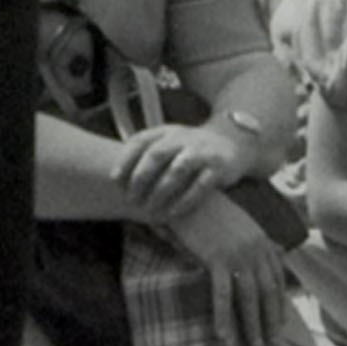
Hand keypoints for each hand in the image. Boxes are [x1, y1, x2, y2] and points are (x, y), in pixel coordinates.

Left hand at [114, 116, 249, 223]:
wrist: (232, 144)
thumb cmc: (189, 151)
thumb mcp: (169, 144)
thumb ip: (146, 155)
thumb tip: (114, 180)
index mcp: (166, 131)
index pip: (140, 140)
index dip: (125, 160)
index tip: (114, 180)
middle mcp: (183, 137)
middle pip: (156, 154)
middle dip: (140, 178)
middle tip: (131, 199)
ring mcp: (202, 151)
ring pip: (178, 169)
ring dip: (161, 191)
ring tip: (150, 210)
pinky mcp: (218, 167)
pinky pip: (200, 185)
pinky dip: (184, 200)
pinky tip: (172, 213)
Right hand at [157, 191, 289, 345]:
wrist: (189, 195)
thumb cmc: (212, 211)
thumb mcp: (241, 224)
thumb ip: (257, 240)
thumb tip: (276, 252)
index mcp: (262, 240)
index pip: (277, 278)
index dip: (279, 303)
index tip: (279, 323)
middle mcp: (255, 247)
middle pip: (267, 290)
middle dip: (270, 319)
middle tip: (270, 342)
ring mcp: (238, 253)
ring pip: (250, 295)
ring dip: (252, 323)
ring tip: (253, 345)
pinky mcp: (217, 257)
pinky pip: (222, 293)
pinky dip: (223, 315)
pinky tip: (223, 334)